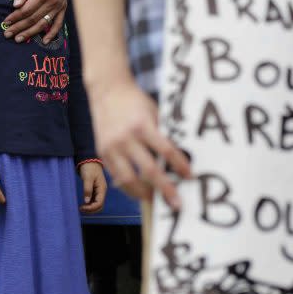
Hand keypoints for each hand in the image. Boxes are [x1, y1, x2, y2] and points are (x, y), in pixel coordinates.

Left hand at [3, 0, 67, 42]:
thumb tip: (16, 6)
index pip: (26, 10)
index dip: (15, 17)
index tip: (5, 22)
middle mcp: (52, 2)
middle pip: (33, 19)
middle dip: (19, 27)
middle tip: (7, 34)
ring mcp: (59, 6)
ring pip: (43, 24)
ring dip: (31, 33)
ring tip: (19, 39)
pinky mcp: (63, 7)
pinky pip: (58, 23)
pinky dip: (52, 34)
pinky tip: (44, 41)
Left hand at [78, 161, 106, 213]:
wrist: (90, 160)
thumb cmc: (89, 167)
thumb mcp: (88, 178)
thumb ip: (87, 189)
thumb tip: (86, 201)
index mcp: (102, 189)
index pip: (99, 203)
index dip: (91, 208)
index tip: (82, 207)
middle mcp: (102, 191)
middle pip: (99, 206)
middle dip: (91, 210)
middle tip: (81, 209)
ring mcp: (99, 191)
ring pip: (97, 204)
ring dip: (90, 208)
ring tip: (81, 208)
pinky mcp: (96, 190)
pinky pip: (94, 200)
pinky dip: (89, 204)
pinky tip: (83, 204)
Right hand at [87, 76, 190, 209]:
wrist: (108, 90)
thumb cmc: (135, 101)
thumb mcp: (153, 113)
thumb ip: (161, 134)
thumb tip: (177, 159)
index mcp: (143, 126)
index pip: (166, 151)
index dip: (180, 166)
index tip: (190, 177)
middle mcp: (126, 138)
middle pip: (149, 171)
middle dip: (165, 189)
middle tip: (176, 203)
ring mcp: (112, 147)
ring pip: (128, 180)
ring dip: (143, 194)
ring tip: (154, 200)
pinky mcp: (102, 152)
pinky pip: (115, 176)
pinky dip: (127, 186)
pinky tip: (137, 191)